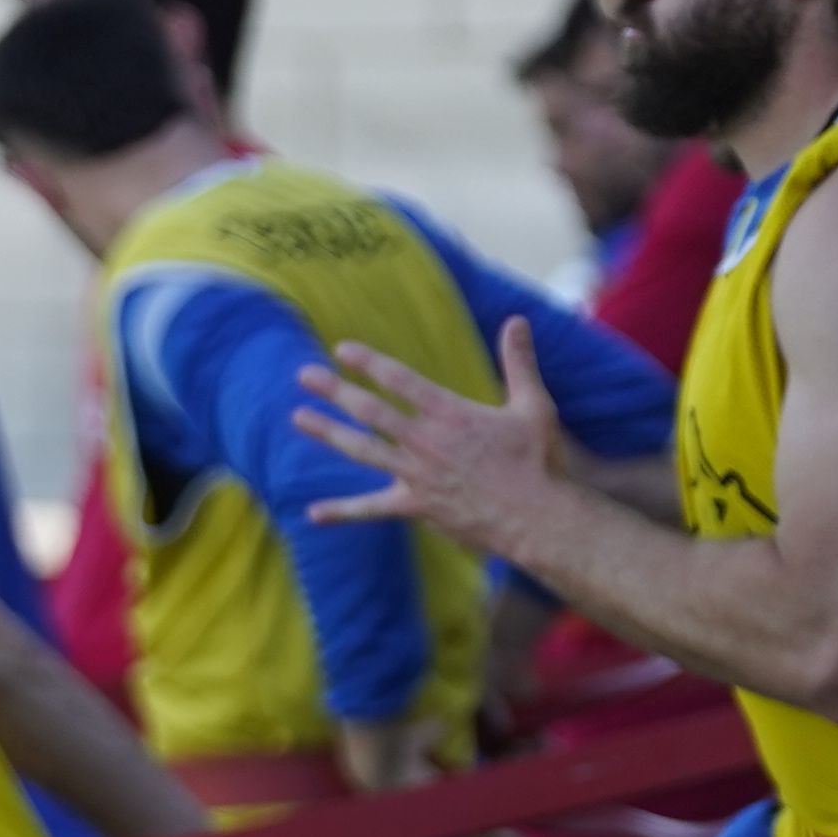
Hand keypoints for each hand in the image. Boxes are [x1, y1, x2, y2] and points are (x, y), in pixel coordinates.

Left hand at [294, 317, 566, 564]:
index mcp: (450, 413)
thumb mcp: (533, 404)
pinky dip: (341, 511)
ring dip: (328, 432)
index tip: (342, 349)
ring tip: (299, 417)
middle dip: (335, 390)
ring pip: (362, 449)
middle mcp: (426, 441)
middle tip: (303, 375)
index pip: (399, 380)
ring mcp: (416, 474)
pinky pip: (371, 509)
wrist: (535, 516)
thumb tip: (518, 320)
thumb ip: (519, 361)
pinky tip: (312, 513)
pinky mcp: (415, 506)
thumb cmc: (538, 460)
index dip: (368, 362)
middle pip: (370, 410)